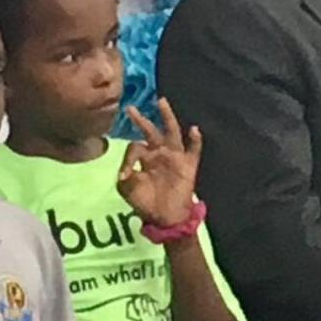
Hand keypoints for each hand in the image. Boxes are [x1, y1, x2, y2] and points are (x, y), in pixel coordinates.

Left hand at [116, 97, 202, 226]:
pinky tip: (194, 130)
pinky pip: (194, 150)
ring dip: (167, 117)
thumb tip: (125, 170)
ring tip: (161, 102)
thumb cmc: (146, 203)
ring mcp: (175, 157)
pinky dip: (195, 140)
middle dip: (141, 119)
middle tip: (130, 108)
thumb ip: (125, 176)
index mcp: (144, 158)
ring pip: (172, 132)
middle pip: (150, 131)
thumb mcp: (128, 190)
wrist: (166, 217)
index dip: (129, 157)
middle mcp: (159, 153)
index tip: (125, 174)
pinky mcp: (188, 165)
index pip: (135, 147)